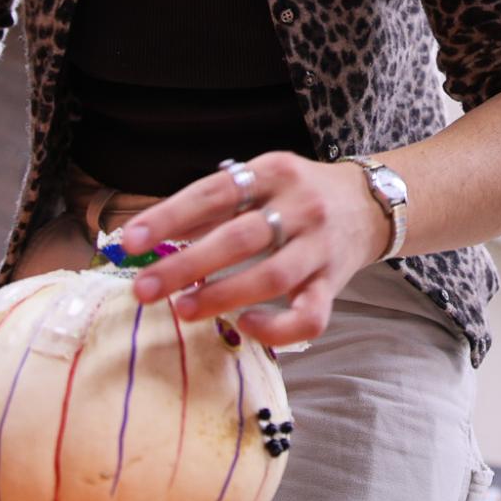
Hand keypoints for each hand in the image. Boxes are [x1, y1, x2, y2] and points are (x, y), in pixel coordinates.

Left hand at [119, 152, 388, 347]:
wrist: (370, 204)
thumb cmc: (298, 195)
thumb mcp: (260, 180)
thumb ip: (211, 205)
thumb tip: (149, 232)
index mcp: (274, 172)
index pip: (215, 192)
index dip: (170, 216)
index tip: (130, 241)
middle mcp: (300, 206)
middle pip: (240, 238)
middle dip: (186, 265)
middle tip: (143, 288)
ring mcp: (319, 247)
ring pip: (271, 277)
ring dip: (222, 296)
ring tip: (182, 310)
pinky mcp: (333, 283)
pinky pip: (310, 314)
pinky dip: (276, 327)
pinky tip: (246, 326)